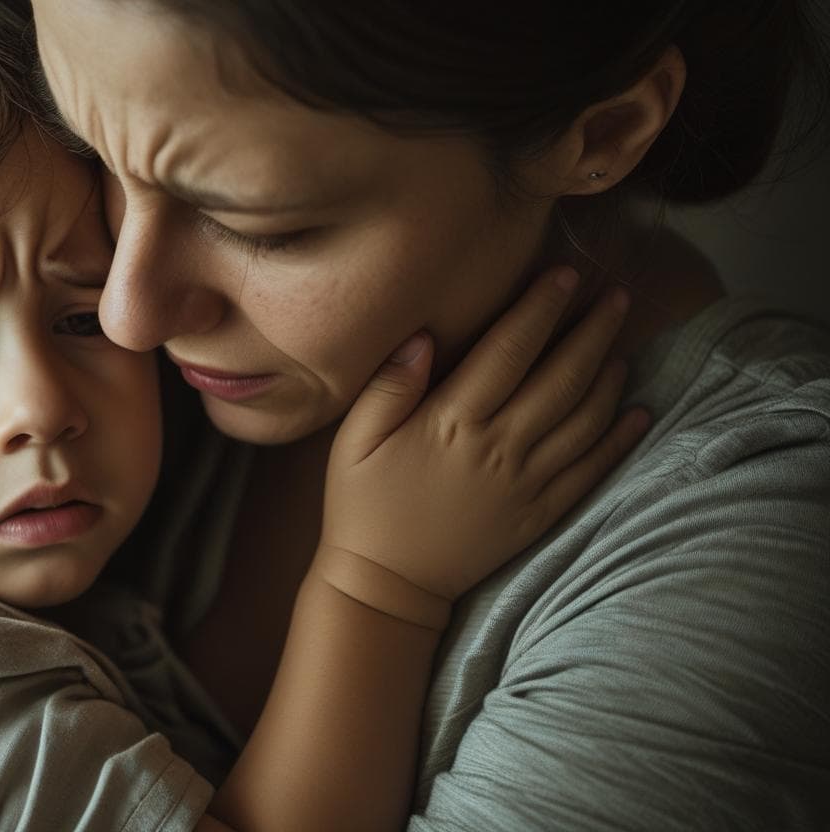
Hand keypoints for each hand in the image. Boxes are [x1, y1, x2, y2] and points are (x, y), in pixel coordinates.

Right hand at [314, 267, 649, 628]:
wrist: (386, 585)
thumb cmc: (362, 505)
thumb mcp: (354, 440)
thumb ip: (388, 385)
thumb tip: (422, 335)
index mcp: (452, 422)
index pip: (509, 350)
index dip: (541, 309)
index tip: (566, 276)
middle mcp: (499, 447)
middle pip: (562, 377)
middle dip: (593, 331)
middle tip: (618, 297)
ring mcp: (526, 483)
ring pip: (586, 419)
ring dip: (611, 378)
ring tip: (622, 344)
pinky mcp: (540, 514)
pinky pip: (592, 470)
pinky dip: (620, 438)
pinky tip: (638, 412)